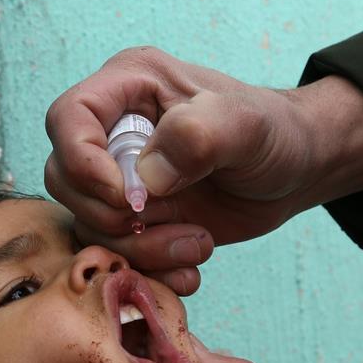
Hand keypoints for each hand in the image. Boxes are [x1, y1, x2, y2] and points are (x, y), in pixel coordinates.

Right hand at [44, 46, 362, 294]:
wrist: (295, 172)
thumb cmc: (273, 133)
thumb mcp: (246, 125)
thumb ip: (197, 136)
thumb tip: (146, 178)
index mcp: (128, 90)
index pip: (67, 119)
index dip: (84, 164)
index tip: (130, 197)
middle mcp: (114, 134)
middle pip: (67, 183)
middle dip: (115, 219)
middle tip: (178, 225)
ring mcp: (122, 182)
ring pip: (90, 228)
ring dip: (142, 252)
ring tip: (199, 245)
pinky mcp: (137, 222)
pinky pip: (117, 256)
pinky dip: (151, 273)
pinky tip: (191, 269)